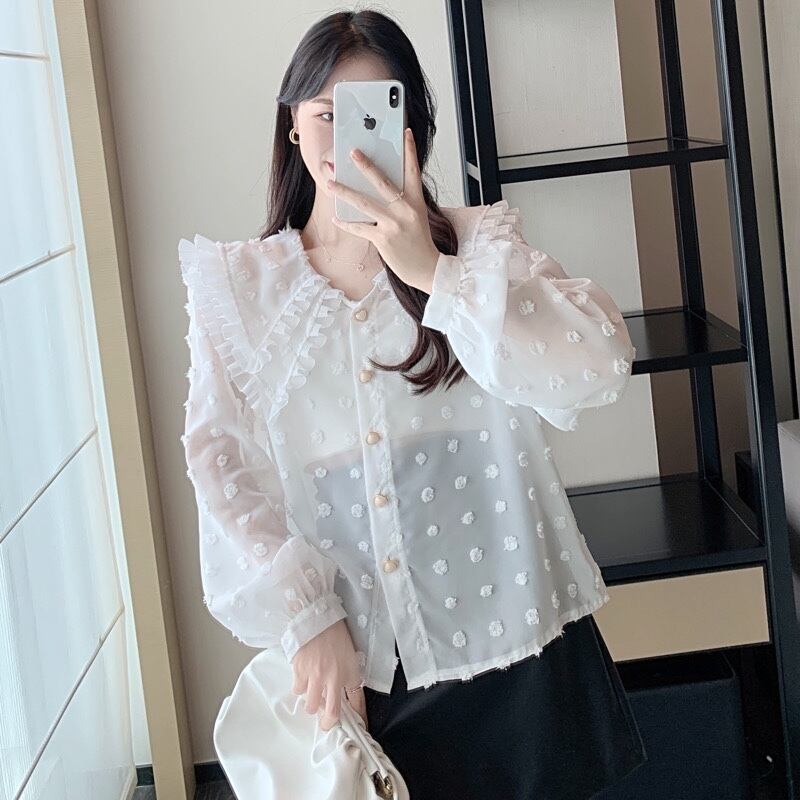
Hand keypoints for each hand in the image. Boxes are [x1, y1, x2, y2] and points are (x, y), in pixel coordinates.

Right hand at [291, 618, 368, 731]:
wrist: (320, 620)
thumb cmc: (339, 640)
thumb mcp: (352, 664)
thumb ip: (353, 687)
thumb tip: (358, 709)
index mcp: (339, 677)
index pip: (334, 710)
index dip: (330, 722)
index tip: (329, 724)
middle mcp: (323, 677)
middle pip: (314, 708)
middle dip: (316, 709)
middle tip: (320, 702)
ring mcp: (308, 672)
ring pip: (303, 698)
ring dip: (308, 695)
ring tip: (313, 684)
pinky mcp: (296, 667)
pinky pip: (295, 686)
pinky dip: (300, 683)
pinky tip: (306, 673)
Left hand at [328, 127, 438, 292]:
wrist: (427, 269)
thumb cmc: (420, 244)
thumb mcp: (417, 218)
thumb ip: (401, 203)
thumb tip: (376, 192)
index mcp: (416, 202)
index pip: (413, 171)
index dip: (410, 151)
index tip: (406, 133)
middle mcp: (405, 210)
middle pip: (382, 182)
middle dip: (365, 166)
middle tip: (352, 152)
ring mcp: (393, 224)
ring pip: (364, 203)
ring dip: (344, 191)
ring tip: (330, 182)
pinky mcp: (383, 239)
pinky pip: (360, 227)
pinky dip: (347, 223)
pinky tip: (336, 218)